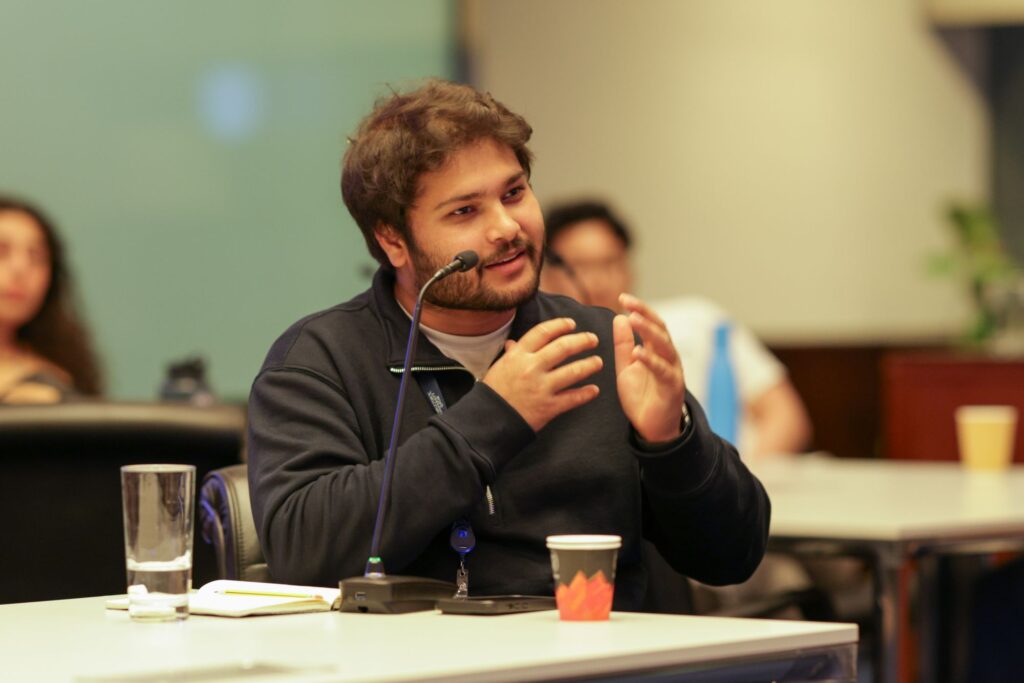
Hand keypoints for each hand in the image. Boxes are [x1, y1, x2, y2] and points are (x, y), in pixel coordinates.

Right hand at [483, 317, 602, 431]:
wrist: (489, 421)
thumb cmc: (494, 392)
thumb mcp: (500, 367)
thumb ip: (512, 354)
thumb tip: (514, 343)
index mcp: (518, 355)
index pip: (543, 332)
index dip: (560, 325)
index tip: (572, 324)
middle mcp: (531, 368)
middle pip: (563, 347)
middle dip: (582, 341)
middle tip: (593, 339)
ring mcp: (541, 388)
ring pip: (573, 371)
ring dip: (590, 365)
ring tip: (598, 362)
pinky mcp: (548, 407)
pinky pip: (573, 398)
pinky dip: (586, 394)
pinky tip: (594, 390)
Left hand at [614, 294, 685, 442]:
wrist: (652, 428)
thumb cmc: (641, 397)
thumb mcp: (626, 368)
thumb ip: (623, 345)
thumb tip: (620, 318)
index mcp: (656, 350)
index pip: (650, 323)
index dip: (639, 309)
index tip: (623, 298)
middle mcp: (667, 356)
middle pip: (659, 328)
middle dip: (644, 313)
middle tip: (628, 302)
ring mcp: (672, 370)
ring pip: (664, 345)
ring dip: (649, 330)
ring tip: (633, 319)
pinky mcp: (672, 386)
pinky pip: (663, 370)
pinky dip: (651, 360)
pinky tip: (638, 352)